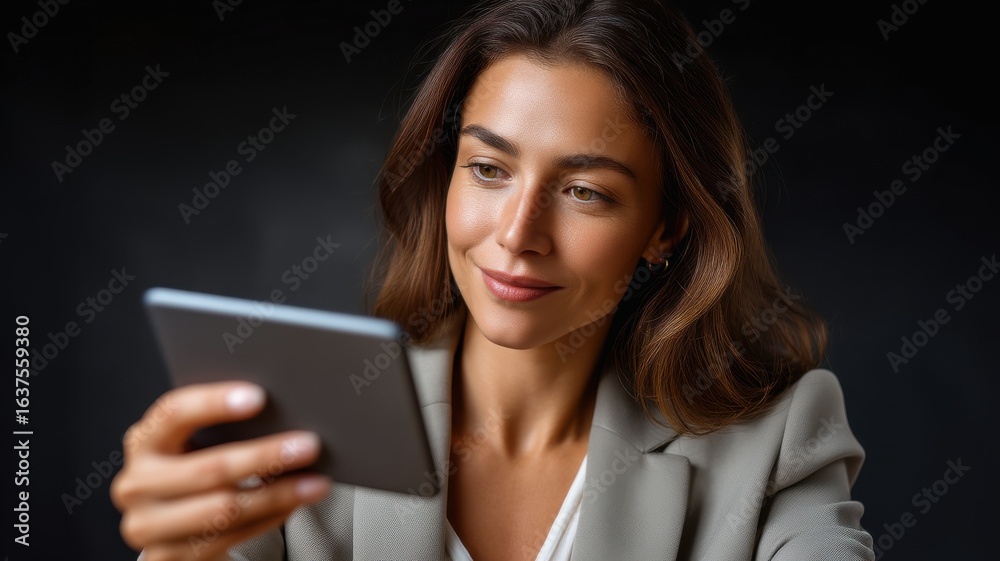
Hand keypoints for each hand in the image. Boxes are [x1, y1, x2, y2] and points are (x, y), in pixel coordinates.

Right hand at [110, 382, 331, 560]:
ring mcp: (148, 525)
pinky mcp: (168, 557)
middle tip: (309, 445)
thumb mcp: (194, 445)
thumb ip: (221, 429)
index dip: (215, 403)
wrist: (170, 528)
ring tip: (315, 483)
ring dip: (278, 495)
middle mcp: (138, 483)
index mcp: (144, 440)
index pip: (174, 412)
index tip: (259, 397)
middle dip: (266, 456)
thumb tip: (284, 415)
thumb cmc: (192, 472)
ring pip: (224, 508)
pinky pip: (229, 537)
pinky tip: (292, 504)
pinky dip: (268, 518)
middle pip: (209, 467)